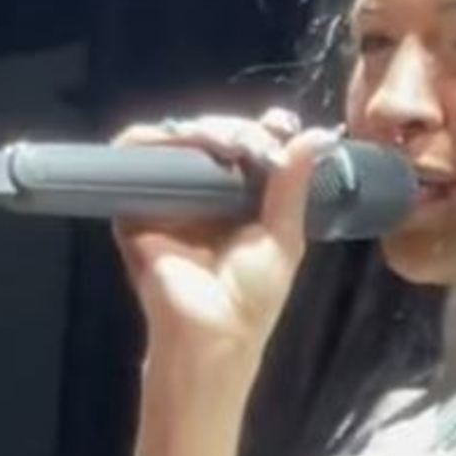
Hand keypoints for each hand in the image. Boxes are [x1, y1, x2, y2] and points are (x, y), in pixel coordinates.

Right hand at [111, 106, 337, 363]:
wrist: (213, 331)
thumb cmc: (253, 296)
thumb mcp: (284, 235)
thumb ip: (294, 184)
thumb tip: (321, 135)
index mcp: (240, 197)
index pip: (248, 144)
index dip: (263, 127)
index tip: (284, 124)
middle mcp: (203, 190)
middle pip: (214, 134)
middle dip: (238, 130)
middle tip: (257, 145)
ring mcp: (168, 195)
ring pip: (178, 138)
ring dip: (203, 130)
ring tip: (230, 145)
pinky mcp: (134, 203)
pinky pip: (135, 155)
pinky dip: (157, 139)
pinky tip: (187, 143)